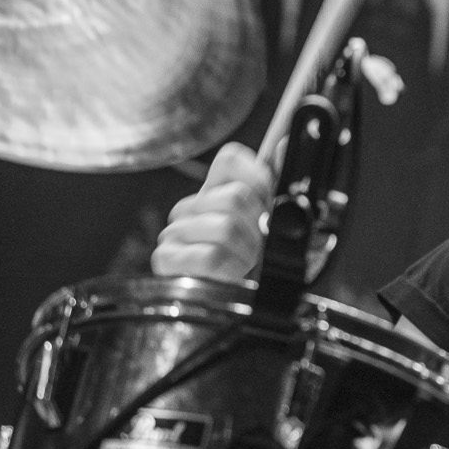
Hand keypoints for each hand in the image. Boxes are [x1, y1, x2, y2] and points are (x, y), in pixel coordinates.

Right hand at [150, 143, 273, 280]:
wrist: (242, 302)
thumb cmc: (256, 261)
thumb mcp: (275, 221)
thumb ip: (278, 181)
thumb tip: (282, 145)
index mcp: (217, 189)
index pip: (230, 158)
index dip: (258, 177)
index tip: (269, 201)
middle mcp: (192, 205)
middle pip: (235, 196)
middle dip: (257, 227)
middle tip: (258, 245)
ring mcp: (175, 230)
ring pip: (225, 227)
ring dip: (246, 252)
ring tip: (244, 262)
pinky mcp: (166, 257)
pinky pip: (211, 255)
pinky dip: (231, 269)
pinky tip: (229, 275)